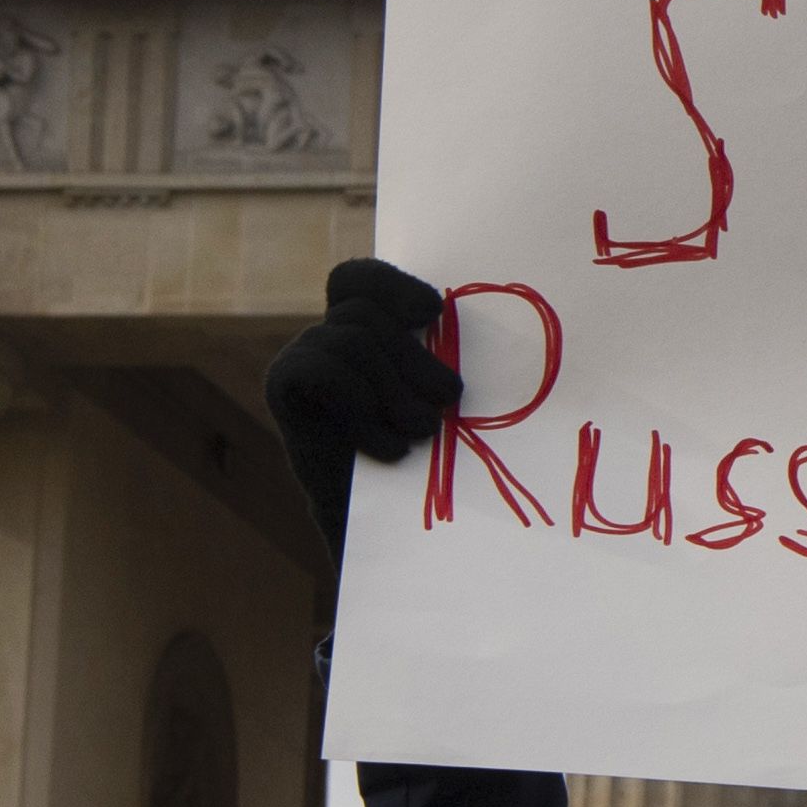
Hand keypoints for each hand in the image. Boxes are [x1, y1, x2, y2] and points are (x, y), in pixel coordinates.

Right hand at [263, 259, 460, 573]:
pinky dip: (358, 404)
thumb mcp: (449, 401)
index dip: (391, 284)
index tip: (432, 312)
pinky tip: (388, 448)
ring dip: (393, 389)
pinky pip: (314, 370)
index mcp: (372, 330)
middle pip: (363, 313)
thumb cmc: (437, 458)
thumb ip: (451, 359)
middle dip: (412, 358)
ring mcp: (304, 363)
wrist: (391, 526)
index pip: (359, 280)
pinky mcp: (285, 393)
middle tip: (448, 401)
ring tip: (421, 432)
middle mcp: (331, 339)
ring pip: (349, 340)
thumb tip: (521, 320)